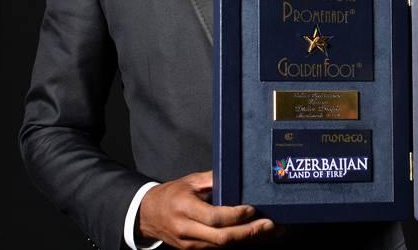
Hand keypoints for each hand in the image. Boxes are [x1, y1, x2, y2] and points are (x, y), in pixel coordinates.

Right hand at [137, 171, 274, 248]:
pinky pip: (218, 248)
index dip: (235, 216)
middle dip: (248, 232)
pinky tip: (253, 236)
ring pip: (222, 246)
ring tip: (269, 231)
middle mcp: (186, 229)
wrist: (147, 215)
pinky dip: (237, 242)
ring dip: (247, 240)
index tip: (252, 209)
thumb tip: (236, 174)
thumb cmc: (170, 194)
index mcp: (184, 209)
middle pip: (221, 238)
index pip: (214, 217)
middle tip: (269, 225)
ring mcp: (189, 243)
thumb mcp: (189, 181)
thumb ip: (212, 179)